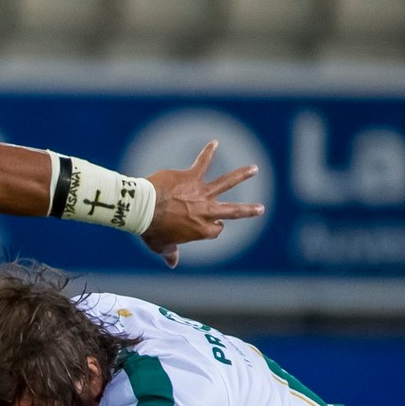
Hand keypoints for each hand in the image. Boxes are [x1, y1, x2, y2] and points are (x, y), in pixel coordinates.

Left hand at [140, 141, 264, 267]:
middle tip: (261, 209)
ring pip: (227, 182)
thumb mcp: (161, 246)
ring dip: (242, 174)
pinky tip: (214, 142)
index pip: (216, 230)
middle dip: (248, 210)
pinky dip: (208, 152)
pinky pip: (202, 162)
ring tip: (254, 169)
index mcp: (201, 230)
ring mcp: (201, 192)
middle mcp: (206, 211)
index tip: (211, 225)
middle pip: (233, 211)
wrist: (143, 209)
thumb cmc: (151, 230)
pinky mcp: (191, 177)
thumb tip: (172, 263)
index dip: (213, 228)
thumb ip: (170, 253)